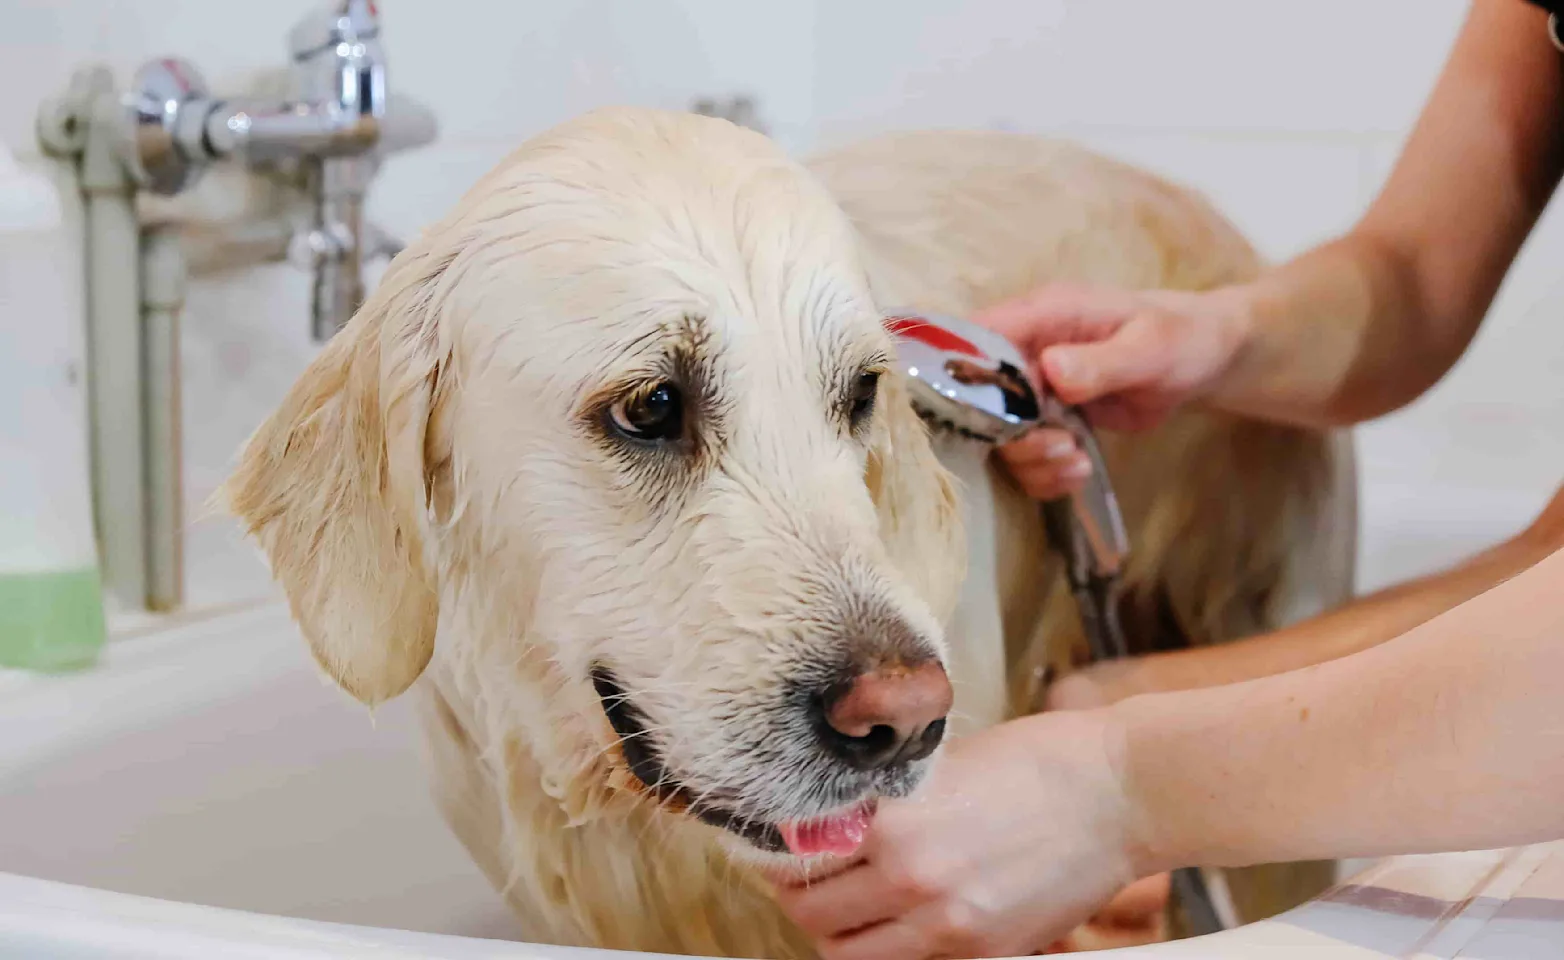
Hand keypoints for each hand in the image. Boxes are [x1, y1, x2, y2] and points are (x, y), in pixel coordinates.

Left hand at [772, 711, 1141, 959]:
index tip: (771, 844)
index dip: (774, 852)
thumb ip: (881, 802)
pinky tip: (899, 921)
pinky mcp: (986, 957)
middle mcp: (914, 884)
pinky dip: (890, 951)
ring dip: (837, 931)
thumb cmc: (1037, 762)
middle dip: (797, 894)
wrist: (1120, 794)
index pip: (795, 857)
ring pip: (847, 956)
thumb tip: (827, 821)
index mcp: (897, 825)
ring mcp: (950, 930)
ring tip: (849, 903)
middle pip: (808, 916)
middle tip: (803, 875)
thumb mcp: (938, 765)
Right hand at [975, 284, 1251, 499]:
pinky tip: (1079, 471)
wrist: (1202, 358)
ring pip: (999, 436)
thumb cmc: (1180, 337)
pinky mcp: (1046, 420)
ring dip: (1033, 461)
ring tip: (1077, 462)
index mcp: (1042, 314)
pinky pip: (1026, 457)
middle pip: (979, 400)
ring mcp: (1033, 389)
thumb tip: (1050, 369)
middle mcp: (1026, 350)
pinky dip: (1045, 475)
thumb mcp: (1151, 347)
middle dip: (1013, 435)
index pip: (974, 338)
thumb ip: (1102, 361)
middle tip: (1061, 447)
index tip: (997, 416)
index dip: (967, 377)